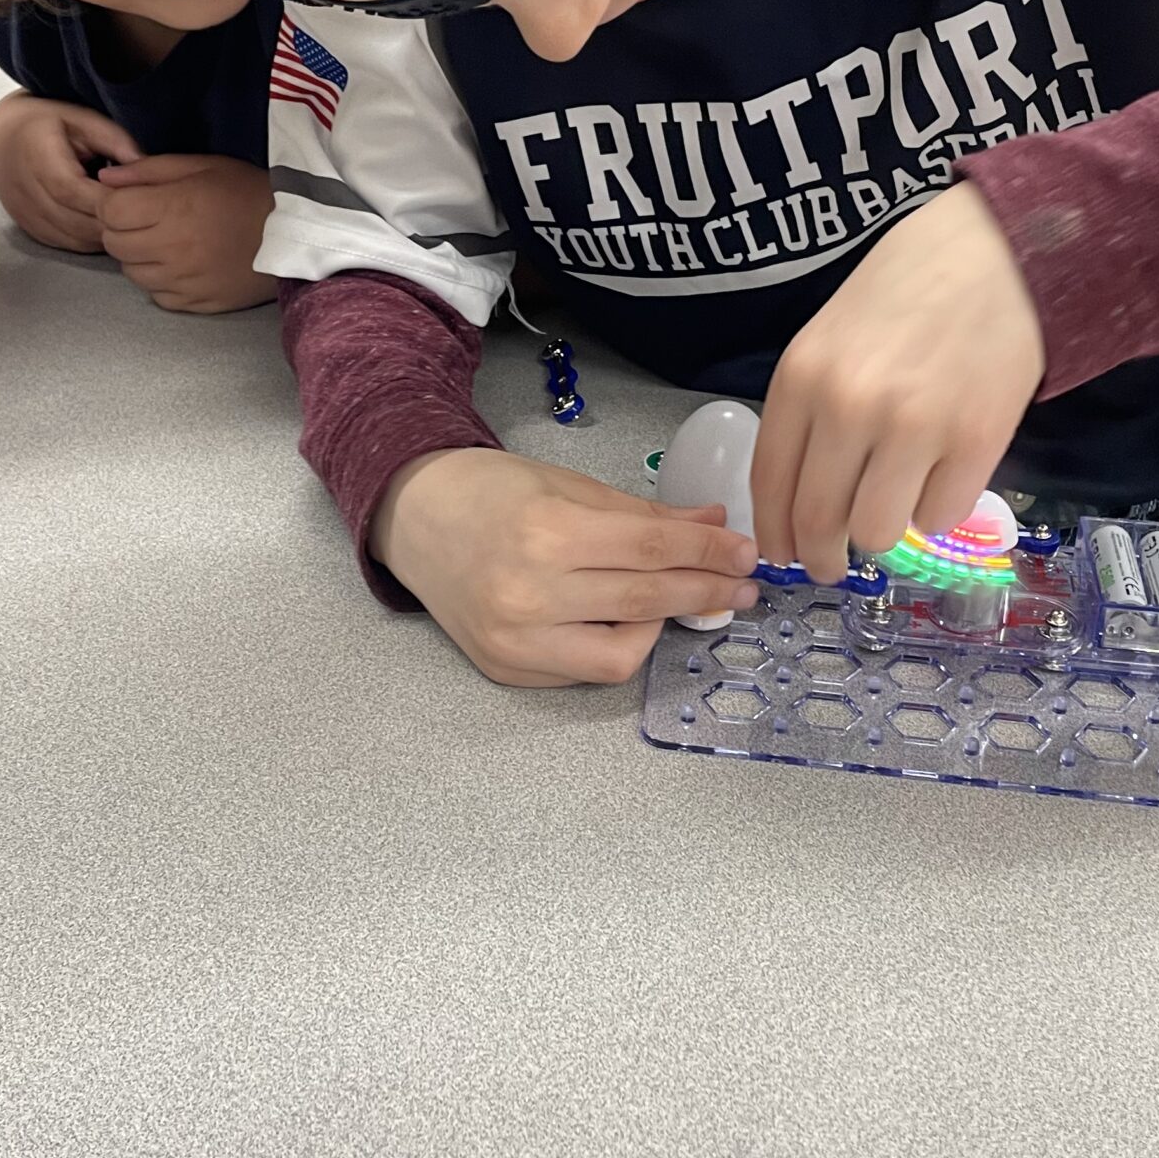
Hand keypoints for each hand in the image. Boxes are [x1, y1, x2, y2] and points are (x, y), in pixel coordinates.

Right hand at [0, 93, 139, 252]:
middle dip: (113, 222)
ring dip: (105, 235)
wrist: (5, 139)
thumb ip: (116, 141)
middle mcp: (25, 191)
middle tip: (143, 215)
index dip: (108, 200)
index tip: (139, 198)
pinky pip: (67, 245)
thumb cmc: (51, 124)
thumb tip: (147, 167)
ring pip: (74, 239)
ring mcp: (24, 215)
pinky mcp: (30, 230)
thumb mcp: (84, 119)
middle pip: (76, 221)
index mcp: (37, 156)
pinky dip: (91, 240)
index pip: (73, 190)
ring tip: (129, 221)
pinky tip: (108, 227)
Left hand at [93, 154, 277, 312]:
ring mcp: (184, 280)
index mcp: (172, 208)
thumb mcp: (201, 166)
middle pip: (114, 243)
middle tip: (145, 219)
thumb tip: (105, 178)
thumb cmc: (249, 192)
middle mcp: (173, 248)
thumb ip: (148, 171)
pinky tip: (180, 265)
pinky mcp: (198, 303)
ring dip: (139, 256)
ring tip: (165, 242)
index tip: (129, 198)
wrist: (297, 233)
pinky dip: (160, 281)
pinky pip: (157, 296)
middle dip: (121, 228)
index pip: (109, 210)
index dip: (113, 202)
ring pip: (132, 272)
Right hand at [372, 448, 761, 686]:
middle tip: (742, 584)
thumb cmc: (489, 492)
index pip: (655, 547)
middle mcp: (530, 593)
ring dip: (662, 627)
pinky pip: (583, 671)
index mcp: (548, 532)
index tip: (745, 552)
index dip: (710, 551)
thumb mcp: (570, 486)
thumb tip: (713, 523)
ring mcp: (515, 639)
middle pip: (646, 600)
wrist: (413, 518)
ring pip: (621, 655)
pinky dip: (616, 647)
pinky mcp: (505, 667)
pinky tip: (627, 622)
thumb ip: (644, 514)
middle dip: (706, 591)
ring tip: (677, 602)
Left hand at [752, 184, 1045, 581]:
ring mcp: (914, 427)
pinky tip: (942, 476)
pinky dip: (937, 510)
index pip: (771, 483)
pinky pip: (939, 517)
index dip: (775, 532)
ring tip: (894, 506)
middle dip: (821, 557)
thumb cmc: (906, 291)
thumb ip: (811, 412)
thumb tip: (801, 499)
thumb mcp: (829, 339)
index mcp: (802, 378)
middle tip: (832, 565)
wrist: (996, 253)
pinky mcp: (976, 442)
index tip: (782, 553)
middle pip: (819, 520)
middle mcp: (849, 407)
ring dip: (882, 534)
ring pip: (877, 531)